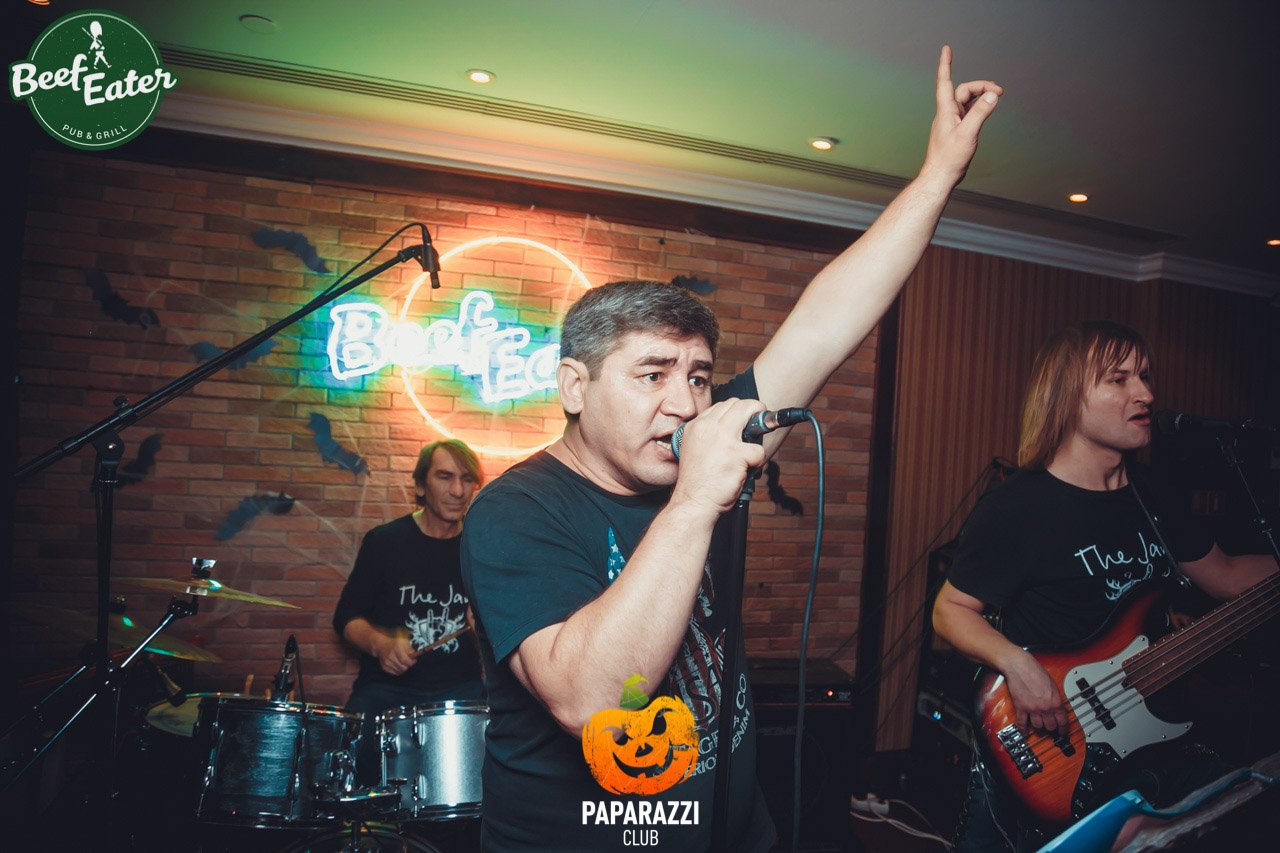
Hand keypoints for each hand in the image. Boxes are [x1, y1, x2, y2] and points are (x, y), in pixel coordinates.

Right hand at [375, 633, 420, 676]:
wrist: (382, 645)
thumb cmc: (393, 643)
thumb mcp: (404, 642)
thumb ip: (410, 649)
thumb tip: (416, 655)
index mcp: (396, 649)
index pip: (405, 660)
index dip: (411, 662)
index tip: (414, 661)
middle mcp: (390, 656)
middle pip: (403, 667)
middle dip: (408, 666)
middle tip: (409, 662)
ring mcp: (387, 662)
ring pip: (399, 671)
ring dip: (404, 668)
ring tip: (404, 663)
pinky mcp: (384, 667)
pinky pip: (395, 673)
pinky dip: (398, 670)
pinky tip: (399, 665)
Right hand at [669, 398, 767, 515]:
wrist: (693, 502)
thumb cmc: (697, 482)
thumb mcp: (695, 449)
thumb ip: (710, 436)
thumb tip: (736, 430)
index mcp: (696, 426)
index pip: (723, 405)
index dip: (737, 412)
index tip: (743, 423)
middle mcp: (708, 427)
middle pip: (739, 403)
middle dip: (753, 411)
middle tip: (758, 425)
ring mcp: (722, 438)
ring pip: (752, 410)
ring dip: (760, 426)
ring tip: (753, 446)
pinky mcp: (736, 454)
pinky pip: (760, 450)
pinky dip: (758, 462)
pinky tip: (746, 470)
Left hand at [921, 45, 1002, 185]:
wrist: (940, 176)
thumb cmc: (949, 158)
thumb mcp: (968, 134)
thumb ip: (981, 114)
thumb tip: (992, 96)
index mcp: (946, 111)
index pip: (945, 82)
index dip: (945, 64)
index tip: (946, 49)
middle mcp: (947, 113)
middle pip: (964, 90)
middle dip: (981, 86)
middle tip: (1000, 91)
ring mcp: (951, 121)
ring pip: (967, 101)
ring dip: (981, 96)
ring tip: (997, 97)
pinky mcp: (956, 129)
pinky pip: (968, 112)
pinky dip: (979, 107)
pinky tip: (987, 109)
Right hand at [1003, 650, 1069, 732]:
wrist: (1019, 666)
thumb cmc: (1035, 671)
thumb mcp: (1052, 684)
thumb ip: (1055, 698)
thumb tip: (1058, 707)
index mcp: (1055, 701)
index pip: (1063, 722)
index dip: (1064, 730)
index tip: (1063, 733)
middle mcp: (1045, 707)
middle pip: (1050, 726)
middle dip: (1051, 728)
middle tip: (1050, 729)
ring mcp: (1033, 709)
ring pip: (1038, 726)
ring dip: (1039, 728)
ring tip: (1039, 727)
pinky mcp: (1021, 708)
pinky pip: (1022, 723)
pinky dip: (1023, 728)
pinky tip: (1025, 730)